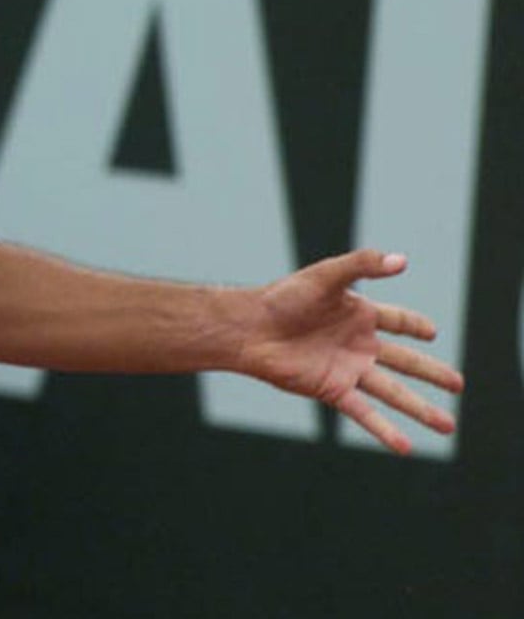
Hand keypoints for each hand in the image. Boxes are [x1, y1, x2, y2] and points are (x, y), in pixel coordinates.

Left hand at [238, 250, 464, 453]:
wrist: (249, 328)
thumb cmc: (283, 298)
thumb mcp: (325, 275)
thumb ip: (362, 265)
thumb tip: (403, 261)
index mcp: (359, 314)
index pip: (398, 321)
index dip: (415, 326)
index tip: (431, 332)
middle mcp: (358, 344)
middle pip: (405, 361)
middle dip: (433, 373)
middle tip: (459, 384)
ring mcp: (347, 369)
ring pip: (393, 392)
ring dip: (420, 409)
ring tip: (449, 426)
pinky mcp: (332, 389)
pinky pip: (365, 412)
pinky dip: (385, 430)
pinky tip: (406, 446)